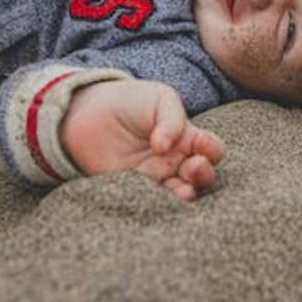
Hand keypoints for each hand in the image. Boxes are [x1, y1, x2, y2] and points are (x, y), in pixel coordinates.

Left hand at [59, 79, 225, 201]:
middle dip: (203, 174)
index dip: (212, 150)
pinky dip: (157, 202)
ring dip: (186, 194)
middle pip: (201, 175)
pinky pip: (150, 200)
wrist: (89, 110)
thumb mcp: (159, 98)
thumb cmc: (131, 100)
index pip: (212, 149)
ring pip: (180, 193)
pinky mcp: (133, 189)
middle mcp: (175, 160)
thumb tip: (165, 148)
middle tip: (194, 167)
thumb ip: (172, 119)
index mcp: (187, 137)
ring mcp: (155, 177)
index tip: (202, 144)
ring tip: (184, 191)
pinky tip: (156, 196)